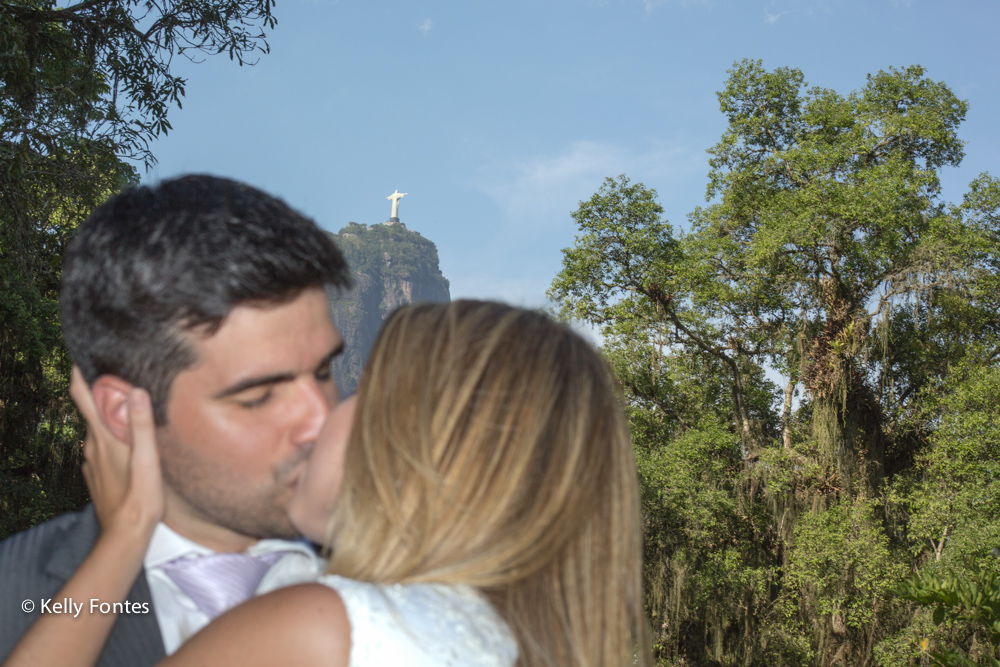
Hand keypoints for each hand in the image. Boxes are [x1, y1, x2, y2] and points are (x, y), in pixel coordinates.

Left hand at [70, 367, 163, 534]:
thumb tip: (136, 391)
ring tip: (127, 409)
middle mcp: (91, 446)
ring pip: (96, 430)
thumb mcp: (148, 460)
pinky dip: (109, 439)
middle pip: (91, 410)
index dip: (80, 374)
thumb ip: (141, 425)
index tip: (81, 355)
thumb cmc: (140, 498)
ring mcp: (91, 462)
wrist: (125, 534)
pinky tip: (126, 444)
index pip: (83, 397)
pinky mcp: (96, 475)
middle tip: (119, 378)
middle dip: (101, 393)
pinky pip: (99, 448)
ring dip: (108, 417)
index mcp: (102, 437)